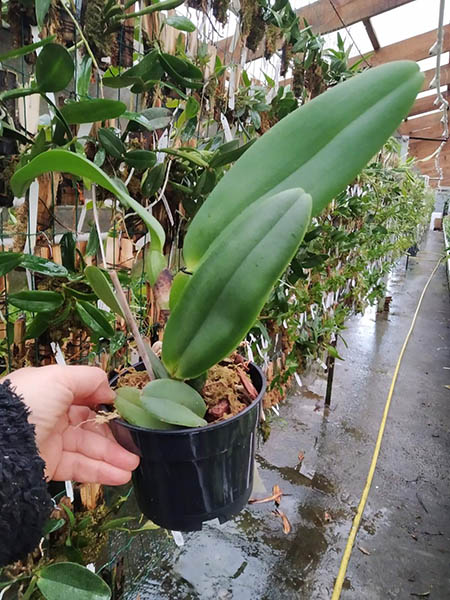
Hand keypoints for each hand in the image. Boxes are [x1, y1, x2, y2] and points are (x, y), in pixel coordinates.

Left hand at [2, 365, 138, 484]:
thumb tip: (109, 390)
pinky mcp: (50, 465)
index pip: (86, 397)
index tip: (125, 412)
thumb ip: (90, 379)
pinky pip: (81, 468)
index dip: (106, 404)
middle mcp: (52, 415)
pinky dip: (102, 471)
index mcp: (51, 391)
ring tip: (134, 463)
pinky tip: (121, 474)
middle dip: (115, 435)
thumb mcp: (59, 378)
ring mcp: (52, 441)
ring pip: (89, 449)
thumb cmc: (27, 404)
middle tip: (136, 443)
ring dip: (113, 456)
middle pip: (91, 425)